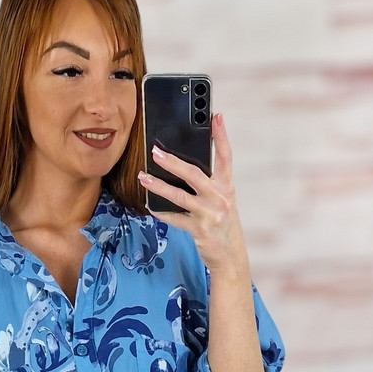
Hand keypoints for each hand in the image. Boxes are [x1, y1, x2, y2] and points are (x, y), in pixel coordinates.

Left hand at [138, 113, 248, 278]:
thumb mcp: (222, 200)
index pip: (226, 156)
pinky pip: (175, 219)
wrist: (230, 255)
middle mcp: (220, 198)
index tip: (215, 116)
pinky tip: (149, 205)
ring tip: (142, 177)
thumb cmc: (221, 222)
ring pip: (180, 197)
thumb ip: (208, 183)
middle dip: (173, 161)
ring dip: (158, 186)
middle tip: (155, 150)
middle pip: (195, 174)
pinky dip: (161, 212)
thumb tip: (181, 165)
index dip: (221, 136)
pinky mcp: (199, 231)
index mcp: (227, 186)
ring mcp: (210, 215)